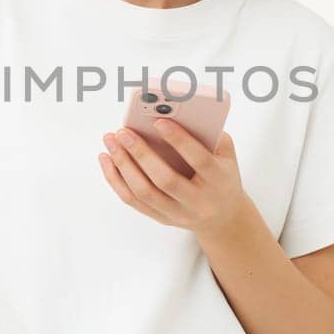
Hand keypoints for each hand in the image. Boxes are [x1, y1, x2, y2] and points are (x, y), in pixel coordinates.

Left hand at [98, 119, 249, 235]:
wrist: (224, 217)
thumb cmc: (222, 176)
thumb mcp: (226, 155)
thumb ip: (208, 134)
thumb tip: (174, 115)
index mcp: (218, 181)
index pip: (199, 160)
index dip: (179, 140)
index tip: (158, 121)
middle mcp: (198, 201)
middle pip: (165, 180)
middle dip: (141, 154)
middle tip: (123, 132)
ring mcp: (178, 213)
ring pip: (144, 193)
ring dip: (123, 165)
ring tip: (111, 141)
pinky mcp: (162, 218)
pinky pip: (133, 201)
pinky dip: (116, 179)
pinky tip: (107, 160)